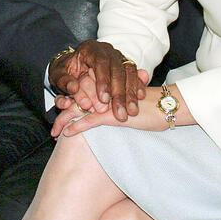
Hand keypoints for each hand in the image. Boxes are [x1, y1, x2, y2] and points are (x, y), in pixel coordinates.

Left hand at [48, 40, 146, 122]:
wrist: (71, 63)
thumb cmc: (65, 70)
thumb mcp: (57, 75)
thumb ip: (63, 81)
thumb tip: (74, 88)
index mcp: (90, 48)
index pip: (100, 63)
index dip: (103, 81)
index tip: (104, 99)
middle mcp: (107, 50)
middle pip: (117, 69)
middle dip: (119, 92)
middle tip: (119, 112)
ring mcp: (118, 56)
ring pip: (128, 72)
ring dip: (130, 93)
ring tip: (132, 111)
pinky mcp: (125, 64)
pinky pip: (134, 74)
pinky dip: (137, 86)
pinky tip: (140, 98)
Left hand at [52, 84, 185, 137]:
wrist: (168, 107)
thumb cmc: (152, 106)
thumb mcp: (131, 103)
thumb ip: (119, 103)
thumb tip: (110, 110)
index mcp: (109, 87)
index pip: (84, 90)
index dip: (71, 100)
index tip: (59, 109)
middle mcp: (106, 91)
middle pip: (78, 99)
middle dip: (63, 110)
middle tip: (52, 124)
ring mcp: (108, 101)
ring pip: (81, 108)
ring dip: (65, 119)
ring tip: (54, 129)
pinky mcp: (113, 114)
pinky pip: (90, 119)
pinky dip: (77, 126)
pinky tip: (66, 132)